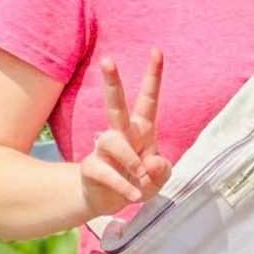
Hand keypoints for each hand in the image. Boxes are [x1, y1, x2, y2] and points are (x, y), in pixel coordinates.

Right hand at [79, 52, 170, 218]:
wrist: (111, 202)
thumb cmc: (139, 182)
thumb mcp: (159, 178)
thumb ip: (161, 170)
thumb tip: (149, 162)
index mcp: (142, 130)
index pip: (148, 99)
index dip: (153, 76)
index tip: (156, 51)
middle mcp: (122, 134)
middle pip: (116, 105)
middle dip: (112, 83)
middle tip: (107, 60)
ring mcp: (104, 149)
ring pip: (112, 140)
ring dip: (130, 160)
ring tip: (140, 176)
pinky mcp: (91, 167)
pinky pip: (107, 172)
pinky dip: (123, 185)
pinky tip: (133, 195)